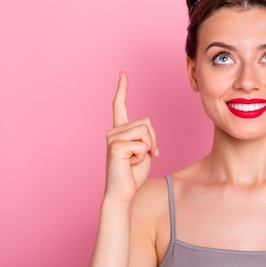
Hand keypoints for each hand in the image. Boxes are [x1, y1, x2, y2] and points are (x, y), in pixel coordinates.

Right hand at [104, 72, 158, 202]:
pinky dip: (143, 156)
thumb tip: (147, 131)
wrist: (122, 193)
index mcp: (119, 130)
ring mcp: (112, 137)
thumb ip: (146, 135)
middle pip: (147, 122)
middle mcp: (113, 131)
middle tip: (144, 156)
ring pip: (146, 131)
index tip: (122, 73)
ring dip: (148, 147)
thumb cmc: (133, 173)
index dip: (122, 89)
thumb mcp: (145, 149)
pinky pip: (142, 144)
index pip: (120, 105)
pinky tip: (131, 164)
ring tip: (135, 160)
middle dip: (153, 139)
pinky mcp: (115, 146)